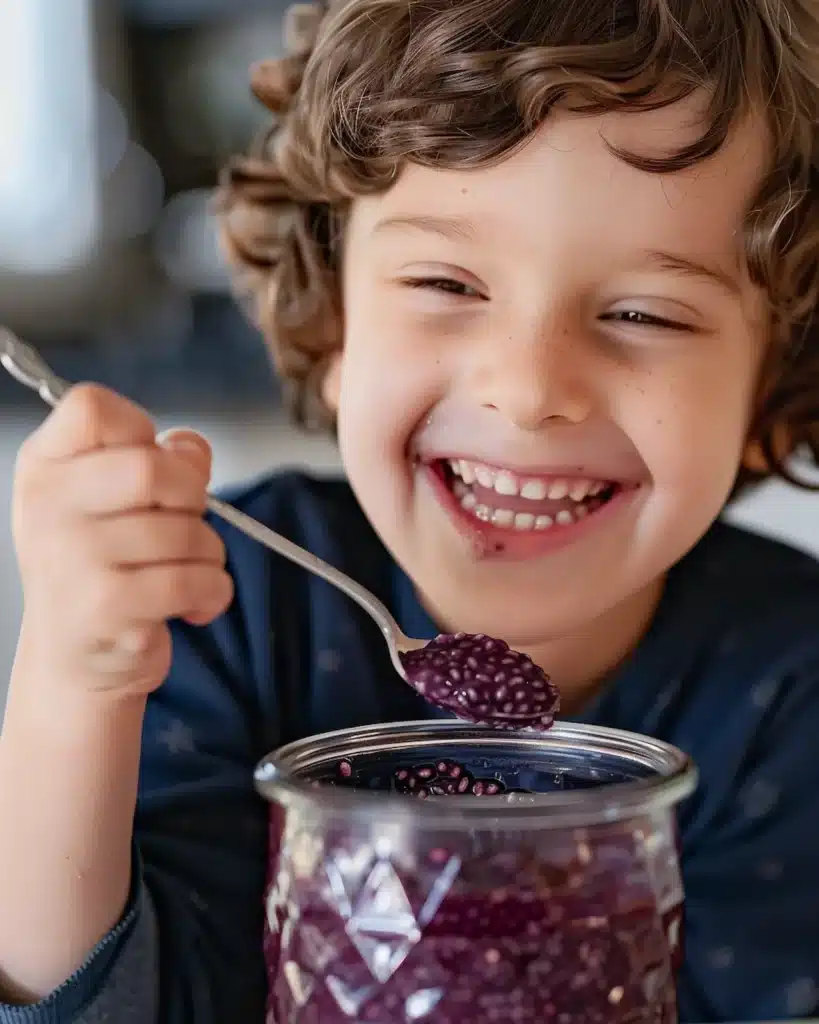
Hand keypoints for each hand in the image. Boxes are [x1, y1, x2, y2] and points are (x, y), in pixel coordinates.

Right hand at [11, 384, 233, 697]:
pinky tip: (195, 603)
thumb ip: (160, 459)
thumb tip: (190, 448)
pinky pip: (193, 579)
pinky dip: (214, 591)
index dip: (140, 427)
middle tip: (183, 523)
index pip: (91, 406)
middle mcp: (46, 508)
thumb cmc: (103, 566)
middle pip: (152, 468)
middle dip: (191, 496)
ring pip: (184, 531)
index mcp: (44, 467)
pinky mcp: (105, 607)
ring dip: (208, 552)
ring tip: (187, 571)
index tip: (148, 463)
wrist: (77, 658)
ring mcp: (71, 559)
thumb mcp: (115, 501)